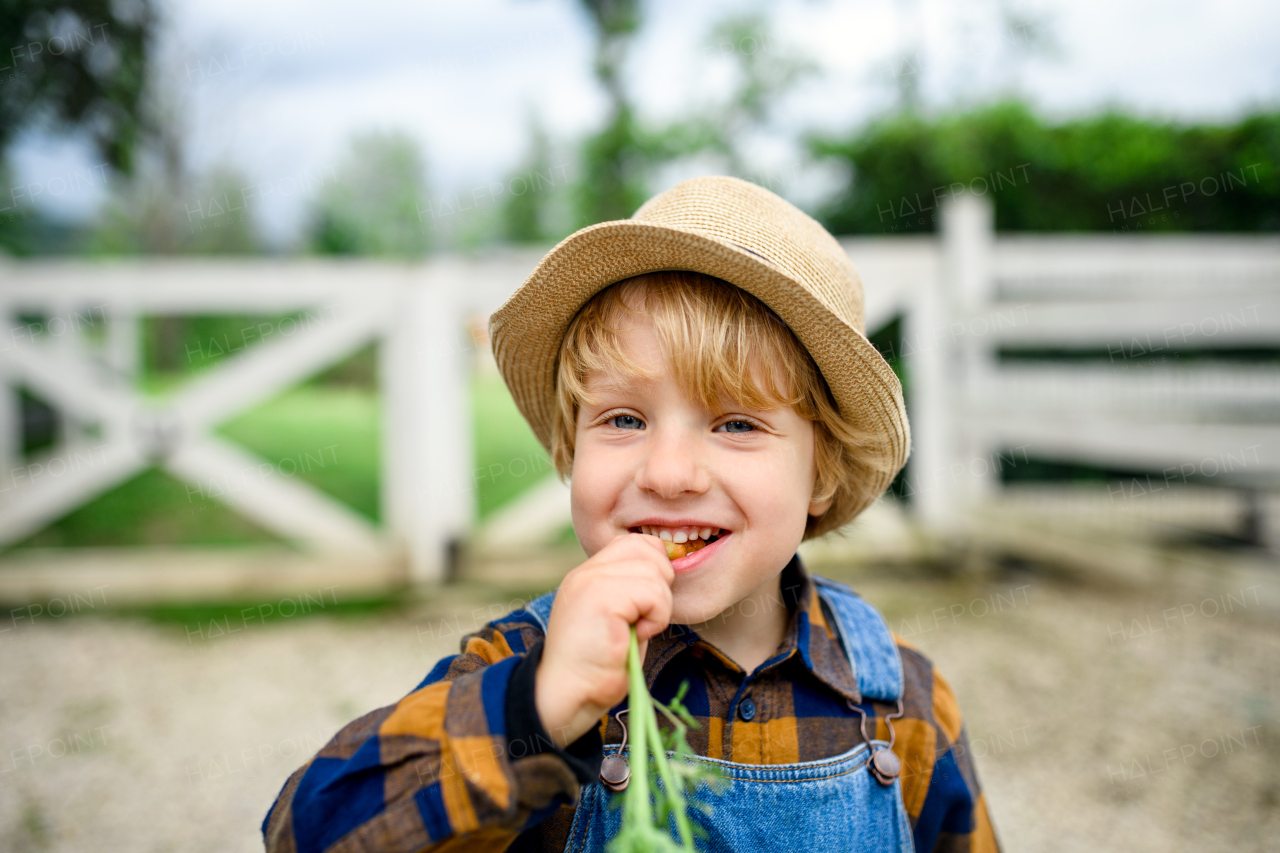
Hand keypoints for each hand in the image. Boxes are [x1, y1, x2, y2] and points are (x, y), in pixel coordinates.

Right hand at [534, 532, 672, 748]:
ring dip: (658, 608)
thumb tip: (666, 574)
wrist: (566, 695)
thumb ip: (633, 592)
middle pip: (649, 550)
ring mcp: (592, 580)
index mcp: (589, 573)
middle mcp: (587, 571)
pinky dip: (655, 619)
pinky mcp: (602, 597)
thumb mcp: (617, 619)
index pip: (636, 543)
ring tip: (634, 631)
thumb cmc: (597, 666)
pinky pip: (654, 595)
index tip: (647, 604)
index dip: (654, 568)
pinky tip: (633, 636)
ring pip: (656, 573)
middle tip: (642, 619)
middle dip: (659, 586)